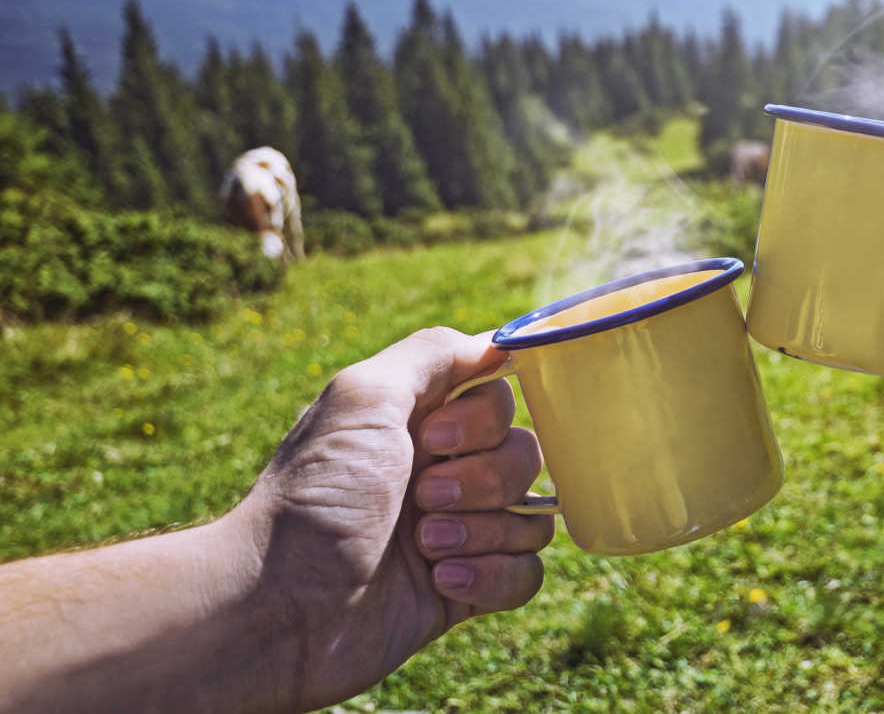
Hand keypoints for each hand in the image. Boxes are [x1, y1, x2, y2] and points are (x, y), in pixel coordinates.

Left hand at [231, 327, 553, 710]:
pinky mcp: (466, 590)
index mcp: (421, 423)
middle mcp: (446, 472)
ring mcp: (459, 533)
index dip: (483, 421)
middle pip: (528, 456)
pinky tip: (441, 582)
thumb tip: (499, 343)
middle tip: (422, 497)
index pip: (503, 400)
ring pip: (534, 517)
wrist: (281, 608)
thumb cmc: (313, 495)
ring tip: (424, 547)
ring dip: (482, 530)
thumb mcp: (362, 397)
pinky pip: (528, 575)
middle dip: (482, 480)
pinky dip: (492, 577)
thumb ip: (432, 354)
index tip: (432, 438)